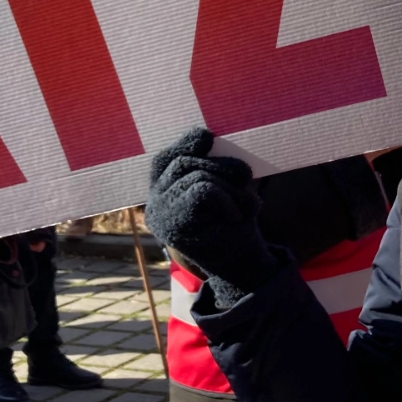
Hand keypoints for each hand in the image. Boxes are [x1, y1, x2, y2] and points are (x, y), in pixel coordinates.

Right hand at [146, 128, 279, 301]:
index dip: (184, 143)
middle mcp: (154, 203)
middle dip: (222, 166)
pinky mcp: (172, 224)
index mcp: (164, 193)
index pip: (165, 159)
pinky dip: (228, 199)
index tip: (207, 135)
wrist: (244, 265)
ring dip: (232, 188)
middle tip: (246, 178)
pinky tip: (235, 216)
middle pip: (183, 162)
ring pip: (196, 175)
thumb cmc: (236, 224)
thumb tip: (205, 135)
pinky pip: (204, 190)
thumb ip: (212, 166)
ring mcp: (160, 214)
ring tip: (246, 207)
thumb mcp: (225, 187)